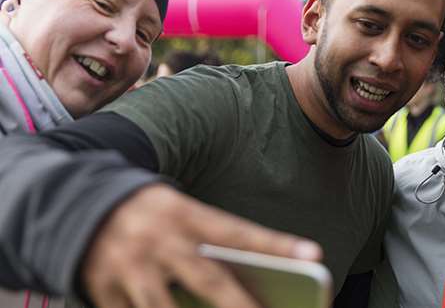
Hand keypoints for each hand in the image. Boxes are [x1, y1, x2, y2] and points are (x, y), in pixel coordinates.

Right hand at [81, 184, 321, 307]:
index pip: (238, 232)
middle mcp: (160, 239)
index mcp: (184, 214)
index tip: (313, 256)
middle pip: (208, 279)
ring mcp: (130, 268)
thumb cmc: (149, 214)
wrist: (75, 202)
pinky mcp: (103, 290)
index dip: (276, 245)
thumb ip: (208, 247)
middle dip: (240, 304)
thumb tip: (243, 288)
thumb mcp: (179, 214)